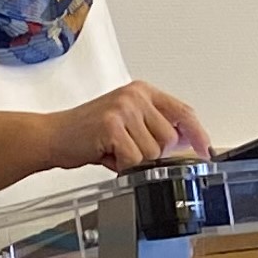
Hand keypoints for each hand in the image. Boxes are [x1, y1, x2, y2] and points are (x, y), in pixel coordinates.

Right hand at [53, 81, 208, 173]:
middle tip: (125, 149)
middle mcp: (135, 96)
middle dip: (151, 154)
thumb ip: (154, 128)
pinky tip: (106, 155)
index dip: (197, 133)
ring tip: (113, 150)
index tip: (205, 149)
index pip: (183, 111)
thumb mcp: (126, 123)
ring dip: (134, 161)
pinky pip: (134, 159)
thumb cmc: (87, 133)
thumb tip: (185, 144)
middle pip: (169, 139)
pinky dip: (122, 166)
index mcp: (142, 92)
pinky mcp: (112, 125)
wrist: (52, 136)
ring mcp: (124, 109)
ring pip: (153, 152)